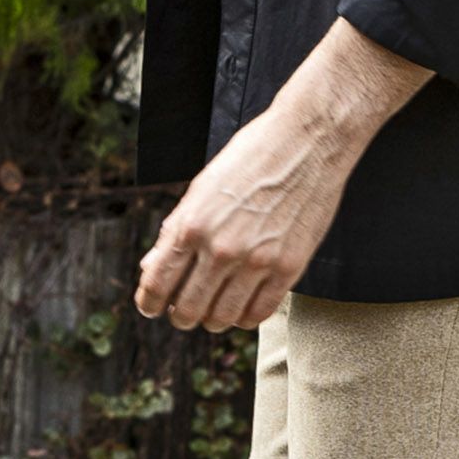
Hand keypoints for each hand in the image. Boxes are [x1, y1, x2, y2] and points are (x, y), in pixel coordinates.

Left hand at [133, 95, 361, 333]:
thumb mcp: (204, 185)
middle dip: (181, 315)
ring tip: (215, 308)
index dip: (150, 302)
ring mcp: (257, 260)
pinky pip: (259, 314)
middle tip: (185, 309)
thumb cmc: (253, 154)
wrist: (308, 138)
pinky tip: (243, 304)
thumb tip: (151, 266)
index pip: (158, 285)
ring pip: (222, 319)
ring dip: (212, 319)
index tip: (153, 306)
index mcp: (193, 224)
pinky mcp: (289, 267)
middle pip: (188, 311)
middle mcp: (221, 248)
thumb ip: (176, 228)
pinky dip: (246, 316)